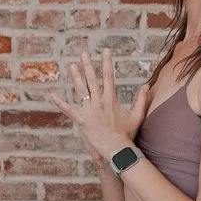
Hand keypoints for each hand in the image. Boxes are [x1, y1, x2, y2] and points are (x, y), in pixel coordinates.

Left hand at [52, 43, 151, 160]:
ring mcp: (89, 111)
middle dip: (88, 65)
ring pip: (80, 90)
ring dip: (75, 77)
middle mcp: (99, 102)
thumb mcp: (137, 115)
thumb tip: (147, 86)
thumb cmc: (127, 133)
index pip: (109, 76)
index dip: (107, 62)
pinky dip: (60, 103)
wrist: (117, 149)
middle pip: (92, 80)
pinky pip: (69, 110)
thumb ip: (141, 100)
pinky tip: (53, 95)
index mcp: (111, 99)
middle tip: (84, 54)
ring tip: (72, 66)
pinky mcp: (81, 121)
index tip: (106, 51)